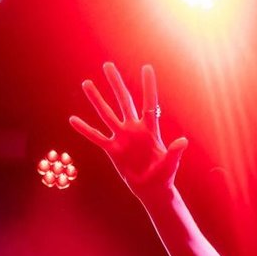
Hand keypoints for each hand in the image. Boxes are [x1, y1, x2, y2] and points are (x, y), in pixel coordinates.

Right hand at [69, 63, 187, 199]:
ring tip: (87, 83)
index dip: (148, 86)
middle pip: (124, 102)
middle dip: (116, 84)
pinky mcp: (112, 150)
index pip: (149, 104)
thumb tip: (183, 141)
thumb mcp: (170, 163)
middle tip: (108, 66)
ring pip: (107, 115)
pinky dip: (85, 130)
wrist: (151, 189)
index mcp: (150, 130)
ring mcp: (122, 138)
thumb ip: (175, 152)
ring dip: (97, 100)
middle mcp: (134, 129)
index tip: (146, 68)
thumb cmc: (163, 176)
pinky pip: (96, 137)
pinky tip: (73, 120)